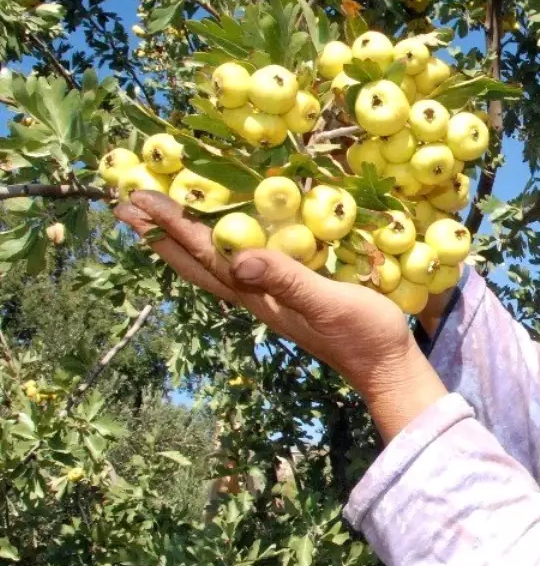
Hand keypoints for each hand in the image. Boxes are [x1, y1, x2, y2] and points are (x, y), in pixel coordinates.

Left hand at [114, 191, 445, 437]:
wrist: (387, 367)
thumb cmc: (363, 335)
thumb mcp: (330, 302)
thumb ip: (287, 281)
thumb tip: (237, 259)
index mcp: (259, 295)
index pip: (205, 254)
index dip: (173, 226)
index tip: (140, 198)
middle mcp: (256, 296)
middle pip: (196, 263)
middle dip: (160, 235)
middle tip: (125, 206)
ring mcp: (271, 299)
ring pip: (213, 267)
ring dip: (182, 242)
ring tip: (158, 221)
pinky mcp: (289, 297)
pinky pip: (240, 267)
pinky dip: (219, 248)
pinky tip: (225, 241)